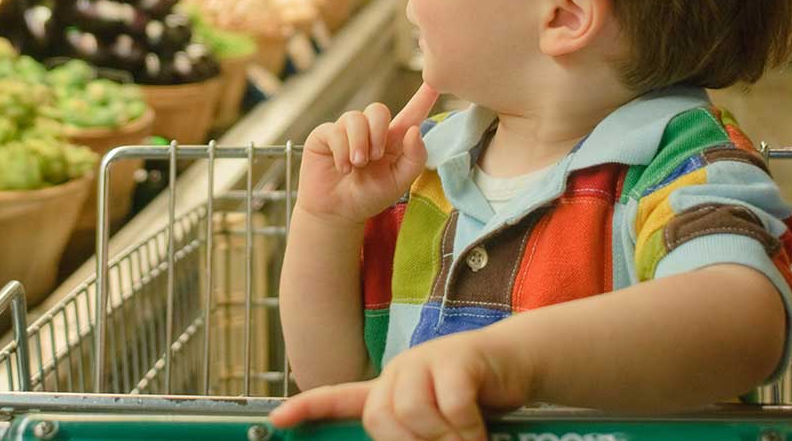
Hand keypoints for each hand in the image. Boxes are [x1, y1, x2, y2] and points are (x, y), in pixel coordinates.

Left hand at [269, 330, 532, 440]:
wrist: (514, 364)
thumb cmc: (474, 402)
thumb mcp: (439, 425)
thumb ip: (415, 436)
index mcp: (390, 390)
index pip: (340, 398)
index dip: (308, 408)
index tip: (277, 420)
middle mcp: (400, 372)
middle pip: (380, 417)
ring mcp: (424, 360)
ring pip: (412, 412)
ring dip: (445, 438)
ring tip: (469, 439)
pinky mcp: (455, 358)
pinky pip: (449, 403)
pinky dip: (465, 426)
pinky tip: (479, 427)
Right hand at [297, 84, 439, 225]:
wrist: (337, 211)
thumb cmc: (369, 196)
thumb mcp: (399, 182)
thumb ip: (414, 158)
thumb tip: (414, 130)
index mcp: (394, 140)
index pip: (411, 113)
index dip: (423, 96)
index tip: (436, 82)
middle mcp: (370, 130)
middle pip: (378, 109)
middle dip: (377, 132)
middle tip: (374, 157)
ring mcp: (347, 131)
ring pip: (355, 118)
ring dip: (358, 144)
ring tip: (357, 165)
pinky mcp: (325, 135)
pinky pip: (335, 130)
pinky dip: (341, 151)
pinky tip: (343, 167)